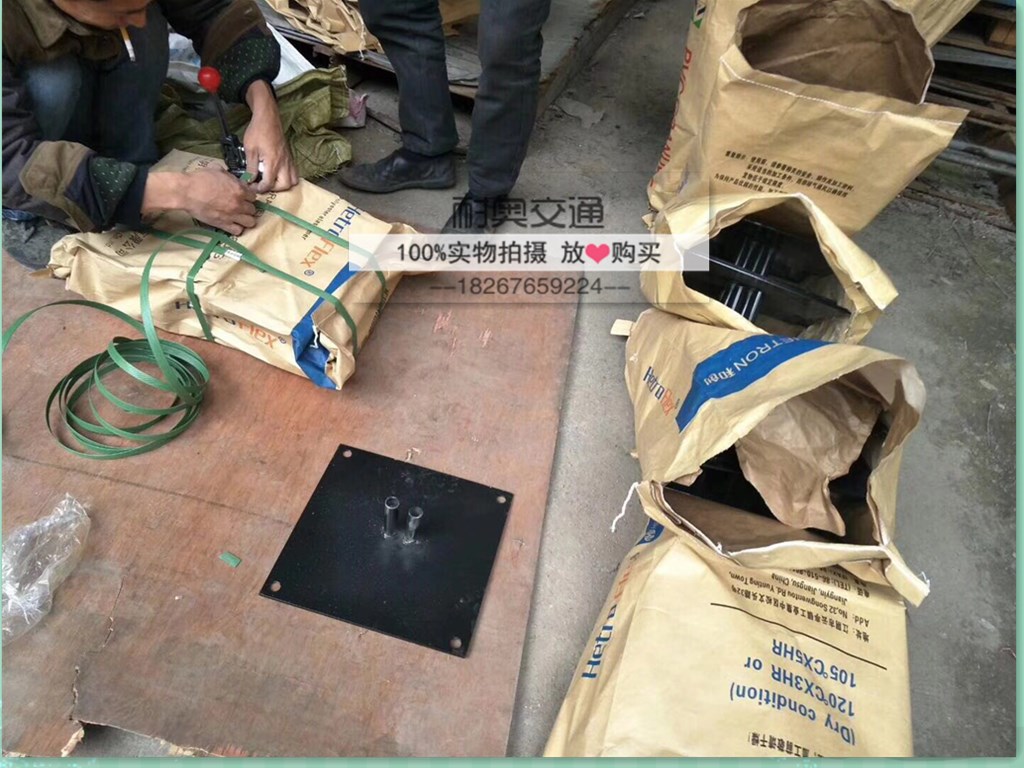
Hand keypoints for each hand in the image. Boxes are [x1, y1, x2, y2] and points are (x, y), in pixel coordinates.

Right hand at [142, 168, 257, 235]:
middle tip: (241, 207)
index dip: (248, 197)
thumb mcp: (217, 170)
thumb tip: (232, 177)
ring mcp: (232, 215)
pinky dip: (237, 228)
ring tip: (239, 218)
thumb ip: (229, 175)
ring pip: (250, 222)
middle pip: (253, 210)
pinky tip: (232, 224)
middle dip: (248, 208)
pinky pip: (238, 231)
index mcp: (239, 189)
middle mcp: (239, 204)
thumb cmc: (199, 179)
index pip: (254, 196)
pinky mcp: (223, 225)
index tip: (244, 198)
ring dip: (246, 220)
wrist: (186, 192)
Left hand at [243, 80, 298, 193]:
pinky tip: (277, 174)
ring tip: (272, 181)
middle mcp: (284, 163)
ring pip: (293, 180)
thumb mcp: (250, 149)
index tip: (251, 186)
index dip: (259, 188)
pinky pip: (294, 172)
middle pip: (285, 185)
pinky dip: (288, 177)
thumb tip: (249, 180)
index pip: (268, 183)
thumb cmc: (258, 131)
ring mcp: (288, 160)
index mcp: (273, 162)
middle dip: (274, 189)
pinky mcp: (289, 157)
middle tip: (263, 184)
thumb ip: (251, 167)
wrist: (268, 117)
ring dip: (283, 184)